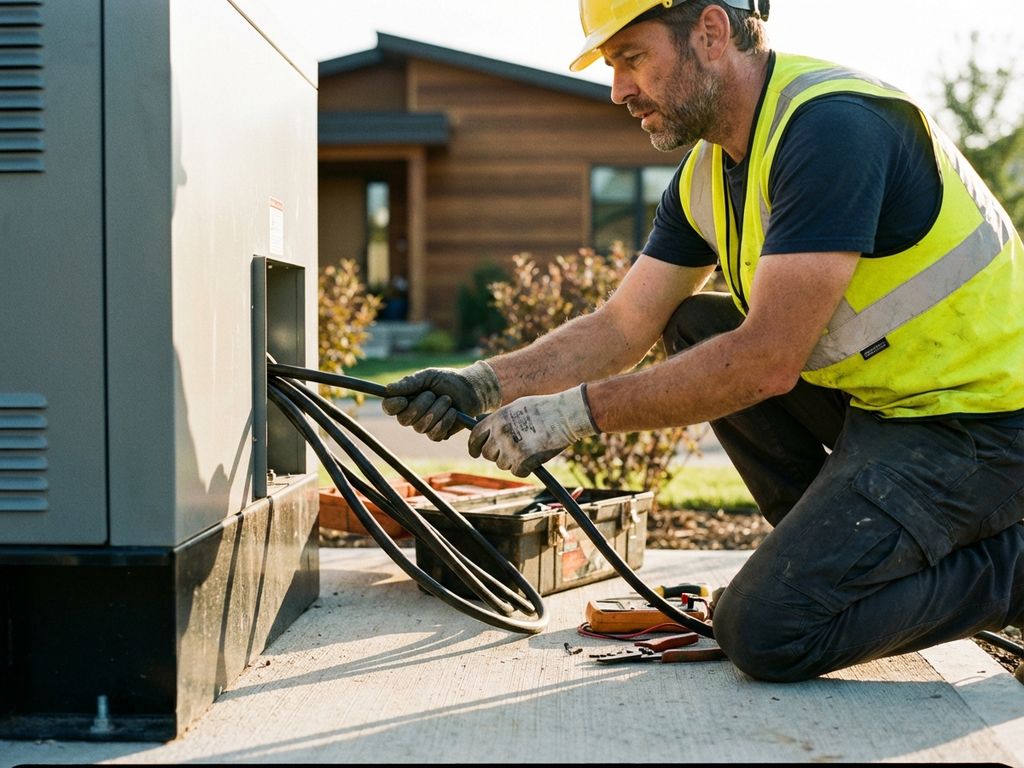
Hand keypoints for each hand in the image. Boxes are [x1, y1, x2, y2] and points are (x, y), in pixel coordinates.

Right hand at [381, 360, 500, 440]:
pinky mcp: (438, 434)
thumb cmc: (447, 380)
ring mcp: (424, 426)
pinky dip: (445, 421)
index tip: (403, 399)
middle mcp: (412, 415)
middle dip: (420, 405)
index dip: (393, 406)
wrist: (471, 389)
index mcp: (406, 399)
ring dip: (436, 411)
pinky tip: (453, 412)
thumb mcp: (428, 376)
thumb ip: (410, 382)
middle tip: (433, 394)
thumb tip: (388, 389)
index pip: (389, 407)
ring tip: (447, 400)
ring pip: (420, 427)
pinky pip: (434, 434)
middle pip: (404, 420)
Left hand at [467, 386, 598, 476]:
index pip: (475, 436)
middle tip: (512, 451)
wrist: (567, 414)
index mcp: (497, 418)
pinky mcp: (524, 460)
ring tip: (529, 449)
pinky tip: (535, 458)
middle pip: (488, 454)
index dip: (474, 447)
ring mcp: (511, 447)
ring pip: (502, 464)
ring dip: (513, 461)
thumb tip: (481, 424)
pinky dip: (525, 469)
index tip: (475, 453)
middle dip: (497, 455)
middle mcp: (500, 433)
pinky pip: (517, 472)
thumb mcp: (517, 406)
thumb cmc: (545, 408)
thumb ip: (499, 417)